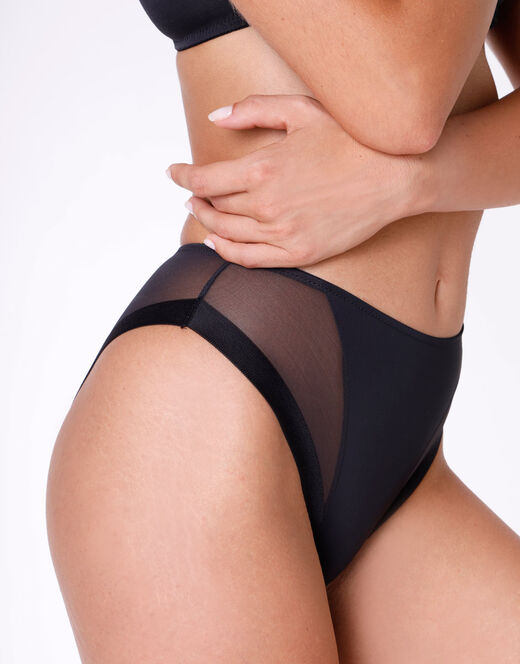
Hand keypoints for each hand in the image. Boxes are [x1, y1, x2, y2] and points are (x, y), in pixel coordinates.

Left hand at [166, 94, 429, 267]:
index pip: (205, 179)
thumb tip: (215, 118)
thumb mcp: (301, 110)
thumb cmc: (350, 140)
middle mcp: (267, 206)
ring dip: (206, 222)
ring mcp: (283, 233)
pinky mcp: (299, 253)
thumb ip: (252, 110)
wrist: (394, 177)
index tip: (174, 172)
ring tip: (201, 211)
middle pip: (214, 206)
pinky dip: (225, 252)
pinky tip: (216, 243)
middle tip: (191, 191)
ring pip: (226, 234)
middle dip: (197, 197)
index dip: (183, 176)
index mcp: (263, 169)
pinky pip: (248, 259)